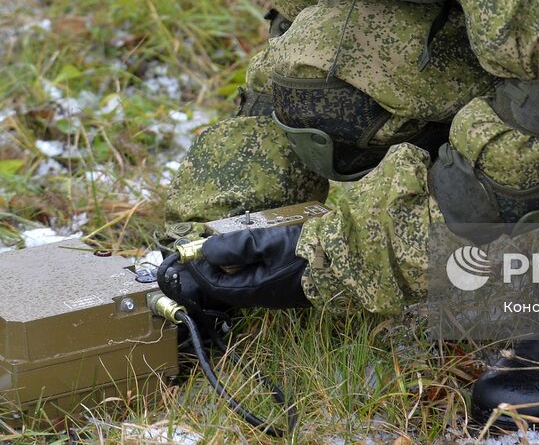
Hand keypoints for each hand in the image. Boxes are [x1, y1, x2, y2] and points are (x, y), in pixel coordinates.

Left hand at [166, 225, 309, 310]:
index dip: (200, 269)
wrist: (348, 261)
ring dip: (231, 264)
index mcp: (255, 290)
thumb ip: (236, 246)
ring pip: (244, 280)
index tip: (190, 251)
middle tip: (203, 248)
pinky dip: (248, 264)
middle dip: (213, 268)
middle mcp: (263, 296)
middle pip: (229, 285)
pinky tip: (252, 249)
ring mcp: (277, 291)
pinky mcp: (288, 283)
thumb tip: (206, 250)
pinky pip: (259, 276)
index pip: (216, 285)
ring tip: (224, 245)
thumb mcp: (269, 243)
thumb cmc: (307, 252)